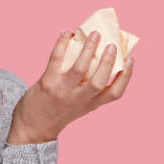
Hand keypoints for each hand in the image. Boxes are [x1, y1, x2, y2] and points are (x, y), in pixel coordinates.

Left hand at [8, 30, 133, 143]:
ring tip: (94, 34)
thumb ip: (88, 87)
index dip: (126, 75)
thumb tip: (96, 54)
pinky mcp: (47, 83)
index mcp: (91, 104)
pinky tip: (67, 34)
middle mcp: (79, 99)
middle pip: (99, 80)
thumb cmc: (57, 112)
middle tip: (112, 44)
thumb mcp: (79, 106)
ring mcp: (62, 91)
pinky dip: (62, 43)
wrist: (32, 129)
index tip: (131, 59)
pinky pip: (56, 58)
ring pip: (79, 68)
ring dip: (88, 49)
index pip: (115, 93)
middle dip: (108, 61)